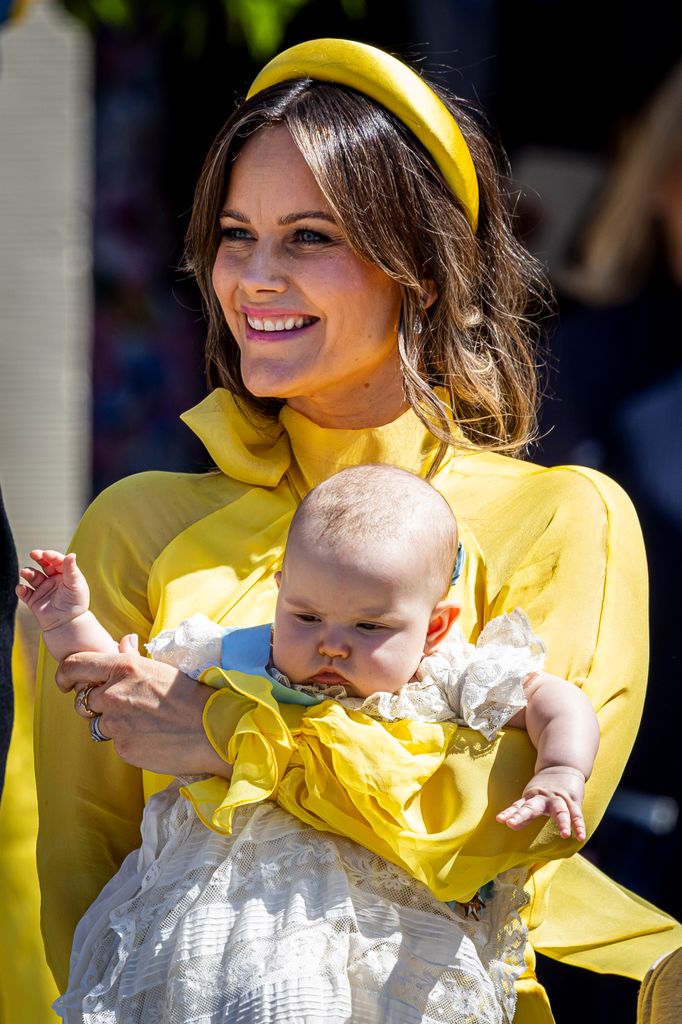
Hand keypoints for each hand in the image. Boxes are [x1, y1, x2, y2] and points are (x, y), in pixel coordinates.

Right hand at [16, 550, 88, 631]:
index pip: (57, 561)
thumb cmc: (75, 603)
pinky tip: (21, 588)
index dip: (51, 556)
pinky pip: (25, 592)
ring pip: (33, 576)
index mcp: (66, 575)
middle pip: (44, 565)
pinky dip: (21, 589)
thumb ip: (71, 569)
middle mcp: (54, 580)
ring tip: (25, 572)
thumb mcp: (75, 584)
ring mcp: (43, 589)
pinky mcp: (34, 600)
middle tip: (33, 553)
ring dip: (28, 572)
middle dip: (38, 558)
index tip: (46, 554)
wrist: (68, 624)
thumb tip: (71, 554)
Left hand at [57, 649, 230, 777]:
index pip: (74, 665)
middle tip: (122, 707)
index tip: (65, 682)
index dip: (64, 674)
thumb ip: (132, 657)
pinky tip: (152, 737)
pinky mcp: (122, 748)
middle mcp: (113, 694)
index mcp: (123, 668)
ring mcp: (116, 723)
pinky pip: (116, 743)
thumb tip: (123, 643)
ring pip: (100, 725)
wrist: (212, 728)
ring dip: (115, 724)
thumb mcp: (160, 667)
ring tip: (145, 722)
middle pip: (83, 700)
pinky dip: (129, 741)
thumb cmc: (190, 694)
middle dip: (96, 704)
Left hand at [496, 765, 585, 839]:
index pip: (518, 807)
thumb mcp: (531, 798)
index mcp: (531, 797)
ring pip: (561, 811)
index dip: (509, 813)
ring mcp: (559, 799)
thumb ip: (522, 812)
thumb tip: (507, 824)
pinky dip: (579, 826)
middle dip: (522, 816)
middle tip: (512, 824)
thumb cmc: (544, 788)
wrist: (562, 765)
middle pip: (532, 807)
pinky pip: (577, 815)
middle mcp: (543, 798)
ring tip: (564, 835)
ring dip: (563, 822)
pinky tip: (580, 837)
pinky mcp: (573, 800)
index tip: (500, 820)